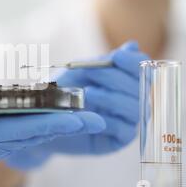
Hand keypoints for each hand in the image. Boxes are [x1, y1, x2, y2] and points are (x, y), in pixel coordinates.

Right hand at [0, 101, 105, 171]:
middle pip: (36, 132)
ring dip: (62, 124)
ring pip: (34, 132)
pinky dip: (45, 122)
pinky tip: (60, 114)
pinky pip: (24, 130)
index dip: (51, 123)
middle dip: (68, 125)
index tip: (79, 118)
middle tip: (100, 117)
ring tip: (89, 114)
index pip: (22, 129)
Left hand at [6, 41, 148, 169]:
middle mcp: (131, 100)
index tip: (115, 57)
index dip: (132, 61)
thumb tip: (133, 46)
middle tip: (91, 74)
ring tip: (87, 94)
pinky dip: (108, 120)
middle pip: (140, 87)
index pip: (142, 67)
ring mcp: (127, 121)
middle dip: (115, 78)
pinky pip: (124, 129)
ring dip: (111, 98)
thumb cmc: (62, 92)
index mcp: (125, 79)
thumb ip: (104, 61)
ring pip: (135, 108)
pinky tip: (90, 116)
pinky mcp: (119, 140)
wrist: (43, 119)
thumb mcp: (79, 72)